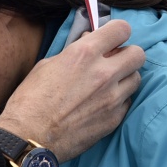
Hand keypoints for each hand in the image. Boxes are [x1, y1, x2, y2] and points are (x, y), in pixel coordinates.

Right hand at [0, 17, 143, 161]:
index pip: (122, 29)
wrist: (28, 138)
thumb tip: (88, 43)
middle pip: (138, 54)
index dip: (118, 32)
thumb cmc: (30, 100)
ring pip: (136, 79)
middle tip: (114, 62)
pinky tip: (102, 104)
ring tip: (109, 85)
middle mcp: (104, 73)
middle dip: (127, 55)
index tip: (113, 38)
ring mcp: (112, 98)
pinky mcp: (113, 119)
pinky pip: (127, 102)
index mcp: (85, 53)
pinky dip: (119, 100)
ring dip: (125, 78)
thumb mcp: (47, 65)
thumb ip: (73, 52)